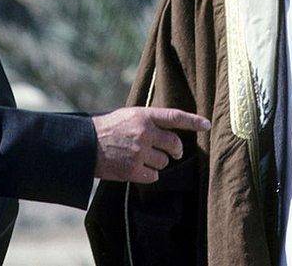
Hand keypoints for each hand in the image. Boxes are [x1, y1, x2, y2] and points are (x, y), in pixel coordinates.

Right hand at [91, 107, 209, 183]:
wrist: (84, 145)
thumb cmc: (107, 129)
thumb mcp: (128, 116)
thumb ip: (148, 120)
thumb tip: (169, 128)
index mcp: (144, 116)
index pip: (175, 117)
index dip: (193, 121)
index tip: (207, 125)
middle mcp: (144, 132)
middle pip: (174, 144)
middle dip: (175, 150)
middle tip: (173, 152)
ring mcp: (139, 152)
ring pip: (164, 162)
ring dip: (158, 163)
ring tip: (142, 158)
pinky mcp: (133, 170)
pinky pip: (154, 176)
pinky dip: (148, 175)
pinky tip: (137, 169)